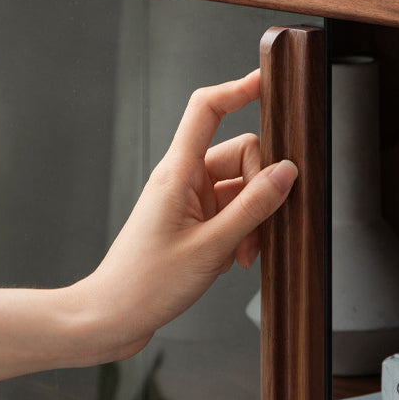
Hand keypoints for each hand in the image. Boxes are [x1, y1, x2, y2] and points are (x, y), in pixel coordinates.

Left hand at [67, 70, 297, 363]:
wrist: (112, 318)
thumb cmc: (144, 284)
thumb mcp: (210, 247)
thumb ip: (252, 207)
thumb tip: (286, 173)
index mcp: (178, 172)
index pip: (207, 109)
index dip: (237, 89)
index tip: (266, 82)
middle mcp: (183, 179)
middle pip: (240, 154)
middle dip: (259, 189)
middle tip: (257, 228)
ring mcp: (189, 200)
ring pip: (240, 187)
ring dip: (252, 218)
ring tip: (243, 254)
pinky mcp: (193, 222)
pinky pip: (232, 211)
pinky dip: (241, 232)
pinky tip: (235, 259)